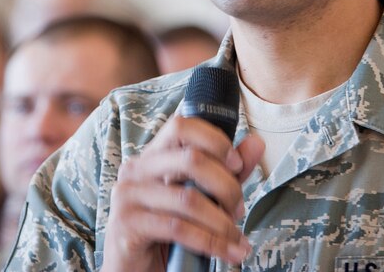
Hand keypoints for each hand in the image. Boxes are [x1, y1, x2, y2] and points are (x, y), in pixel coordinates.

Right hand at [102, 115, 264, 271]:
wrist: (135, 270)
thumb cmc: (166, 232)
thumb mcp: (199, 198)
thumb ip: (225, 171)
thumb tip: (256, 143)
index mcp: (151, 157)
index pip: (181, 126)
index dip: (214, 140)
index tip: (236, 165)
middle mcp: (135, 169)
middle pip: (190, 158)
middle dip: (225, 186)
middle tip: (238, 209)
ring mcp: (128, 196)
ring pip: (188, 198)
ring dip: (221, 222)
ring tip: (236, 239)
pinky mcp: (126, 224)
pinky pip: (177, 228)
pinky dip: (210, 242)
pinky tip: (226, 252)